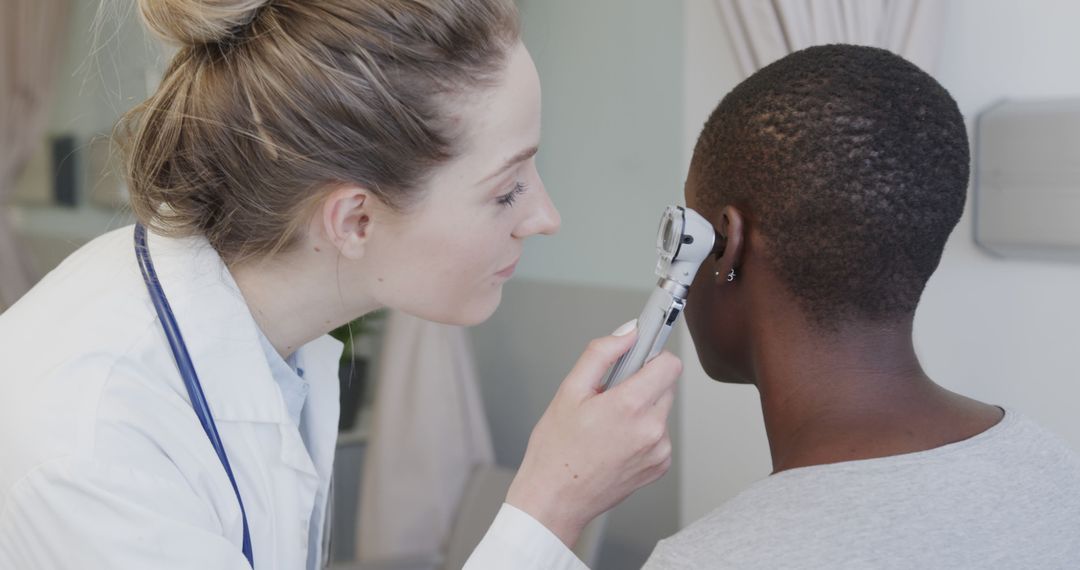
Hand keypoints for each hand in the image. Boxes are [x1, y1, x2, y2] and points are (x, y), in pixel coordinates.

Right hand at [505, 320, 681, 546]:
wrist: (556, 500)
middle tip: (610, 395)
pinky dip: (643, 431)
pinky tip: (616, 441)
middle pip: (666, 385)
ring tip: (609, 423)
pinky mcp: (660, 466)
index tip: (641, 355)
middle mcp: (651, 429)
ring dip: (642, 408)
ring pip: (662, 409)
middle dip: (642, 382)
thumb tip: (628, 333)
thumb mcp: (569, 391)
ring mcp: (659, 450)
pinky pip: (659, 433)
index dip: (652, 355)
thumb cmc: (556, 450)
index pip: (669, 364)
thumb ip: (601, 354)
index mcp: (629, 406)